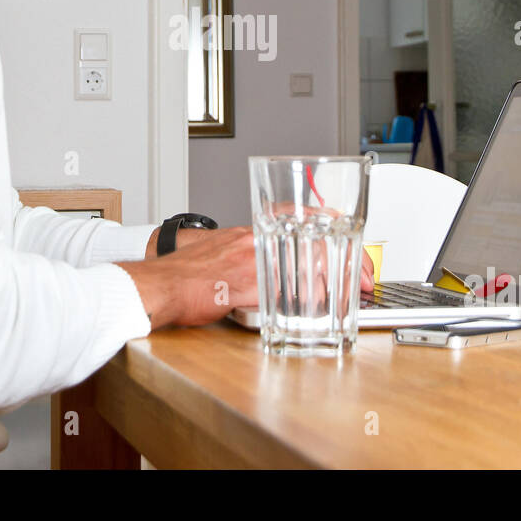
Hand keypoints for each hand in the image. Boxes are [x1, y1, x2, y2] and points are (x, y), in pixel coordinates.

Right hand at [124, 225, 375, 328]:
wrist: (155, 284)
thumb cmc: (179, 274)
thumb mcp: (217, 251)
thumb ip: (244, 254)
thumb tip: (262, 264)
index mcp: (248, 233)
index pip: (299, 215)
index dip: (331, 223)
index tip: (351, 232)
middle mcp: (254, 242)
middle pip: (313, 239)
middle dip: (348, 255)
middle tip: (366, 274)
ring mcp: (251, 264)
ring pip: (306, 262)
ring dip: (337, 277)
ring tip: (356, 289)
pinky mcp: (245, 288)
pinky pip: (287, 290)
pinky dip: (310, 297)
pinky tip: (325, 305)